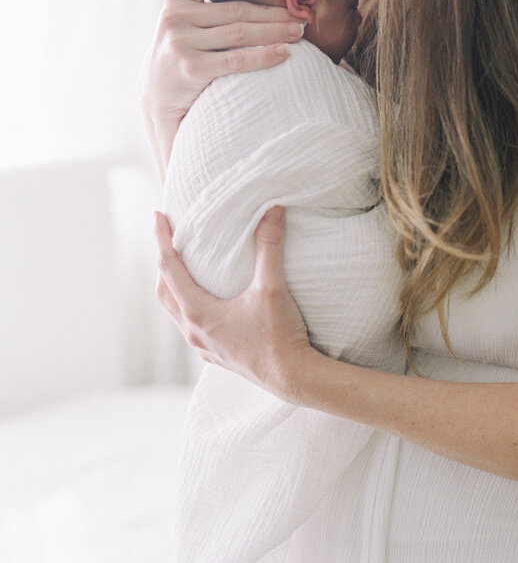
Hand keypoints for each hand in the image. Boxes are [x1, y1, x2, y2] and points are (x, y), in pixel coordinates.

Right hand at [139, 0, 304, 173]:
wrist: (157, 98)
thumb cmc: (183, 53)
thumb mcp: (185, 22)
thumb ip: (210, 6)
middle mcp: (174, 16)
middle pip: (237, 10)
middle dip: (273, 13)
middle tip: (299, 17)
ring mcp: (180, 43)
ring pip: (241, 32)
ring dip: (275, 32)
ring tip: (298, 32)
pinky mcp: (191, 69)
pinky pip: (237, 59)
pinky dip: (264, 56)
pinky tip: (284, 53)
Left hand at [154, 207, 314, 399]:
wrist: (291, 377)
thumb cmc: (278, 335)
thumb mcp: (272, 286)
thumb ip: (269, 246)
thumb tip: (273, 210)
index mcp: (198, 311)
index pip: (169, 267)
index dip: (161, 239)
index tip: (157, 216)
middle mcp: (194, 329)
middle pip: (164, 290)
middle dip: (163, 262)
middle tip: (168, 239)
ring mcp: (203, 344)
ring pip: (175, 310)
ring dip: (173, 286)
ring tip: (183, 266)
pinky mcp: (216, 353)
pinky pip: (190, 325)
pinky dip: (188, 305)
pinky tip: (206, 301)